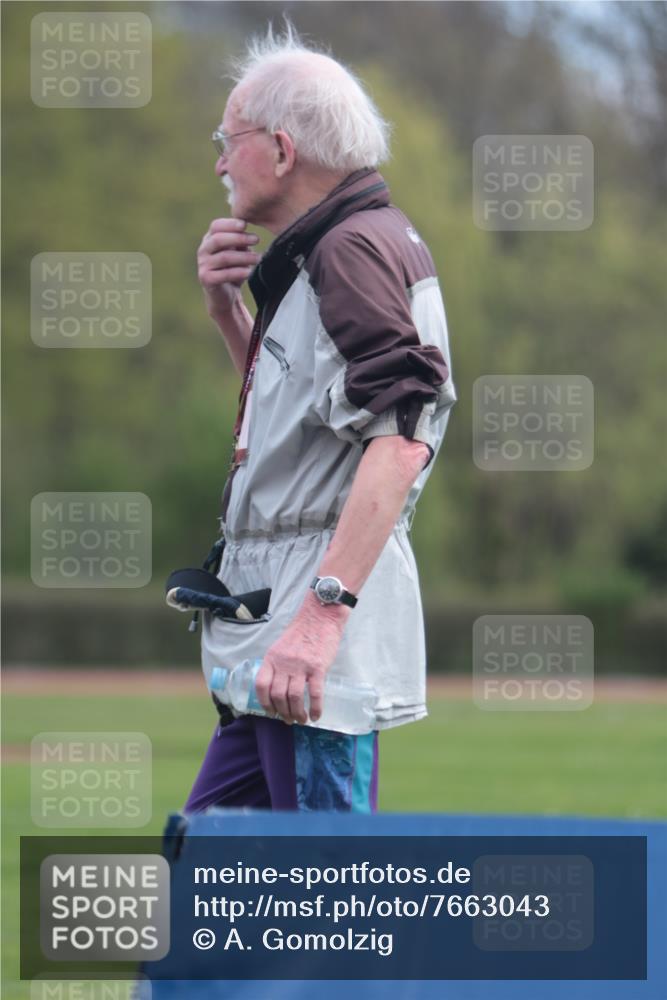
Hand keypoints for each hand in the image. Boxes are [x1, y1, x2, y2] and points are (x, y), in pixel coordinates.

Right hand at [197, 218, 260, 319]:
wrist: (225, 295)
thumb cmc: (232, 270)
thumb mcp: (238, 253)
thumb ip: (241, 243)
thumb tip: (250, 237)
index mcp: (209, 239)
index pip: (216, 226)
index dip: (230, 224)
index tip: (245, 225)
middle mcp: (203, 250)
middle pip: (218, 239)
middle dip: (239, 238)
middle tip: (256, 239)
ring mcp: (203, 265)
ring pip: (224, 257)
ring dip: (244, 257)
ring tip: (258, 258)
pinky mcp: (206, 279)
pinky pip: (225, 274)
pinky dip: (239, 272)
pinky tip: (249, 272)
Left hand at [255, 595, 349, 725]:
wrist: (320, 616)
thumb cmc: (301, 632)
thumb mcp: (281, 646)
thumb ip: (277, 664)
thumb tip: (277, 687)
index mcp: (272, 658)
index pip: (261, 685)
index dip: (264, 702)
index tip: (270, 711)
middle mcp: (284, 663)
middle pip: (278, 695)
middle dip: (282, 712)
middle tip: (288, 720)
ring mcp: (301, 666)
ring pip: (294, 697)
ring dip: (297, 713)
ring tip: (301, 719)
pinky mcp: (318, 667)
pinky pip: (315, 693)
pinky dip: (315, 708)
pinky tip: (315, 716)